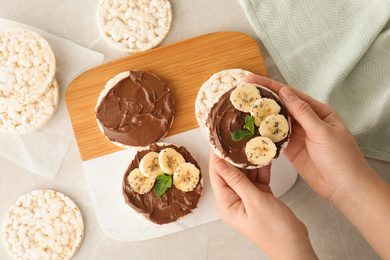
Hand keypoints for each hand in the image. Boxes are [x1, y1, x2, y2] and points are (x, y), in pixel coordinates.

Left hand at [209, 149, 316, 258]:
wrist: (294, 246)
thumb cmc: (275, 231)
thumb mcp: (255, 201)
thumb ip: (238, 181)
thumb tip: (221, 164)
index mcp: (226, 203)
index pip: (217, 174)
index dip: (216, 155)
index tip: (217, 138)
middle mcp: (234, 200)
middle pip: (230, 171)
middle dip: (234, 154)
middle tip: (238, 135)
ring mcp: (247, 198)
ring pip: (245, 173)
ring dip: (249, 160)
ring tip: (252, 141)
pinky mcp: (259, 196)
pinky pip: (257, 177)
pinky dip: (261, 168)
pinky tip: (264, 155)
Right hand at [247, 74, 372, 201]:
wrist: (344, 186)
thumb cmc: (342, 158)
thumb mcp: (322, 131)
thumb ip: (302, 112)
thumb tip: (285, 93)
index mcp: (318, 111)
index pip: (291, 94)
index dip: (271, 86)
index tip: (253, 80)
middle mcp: (307, 121)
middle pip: (281, 106)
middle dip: (262, 99)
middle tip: (243, 94)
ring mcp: (298, 135)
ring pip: (276, 122)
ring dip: (261, 117)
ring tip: (243, 110)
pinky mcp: (291, 150)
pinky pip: (275, 139)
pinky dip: (264, 135)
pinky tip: (252, 130)